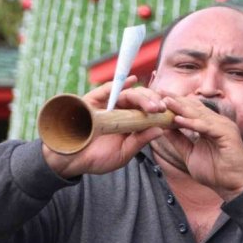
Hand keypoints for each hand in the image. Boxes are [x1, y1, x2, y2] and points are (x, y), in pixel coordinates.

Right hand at [42, 76, 165, 177]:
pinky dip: (119, 84)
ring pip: (128, 94)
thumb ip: (140, 141)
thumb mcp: (123, 153)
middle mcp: (120, 111)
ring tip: (153, 106)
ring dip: (143, 98)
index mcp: (129, 123)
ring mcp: (107, 105)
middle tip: (162, 110)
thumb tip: (160, 129)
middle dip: (154, 103)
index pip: (147, 112)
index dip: (160, 111)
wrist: (70, 161)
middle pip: (141, 101)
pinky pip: (107, 90)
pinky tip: (131, 81)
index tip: (173, 115)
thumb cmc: (96, 158)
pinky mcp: (93, 101)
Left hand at [160, 96, 242, 201]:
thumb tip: (163, 127)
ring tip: (165, 102)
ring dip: (181, 108)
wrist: (232, 187)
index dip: (174, 102)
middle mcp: (218, 122)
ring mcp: (224, 126)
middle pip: (193, 107)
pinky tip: (179, 119)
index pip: (190, 109)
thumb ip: (179, 140)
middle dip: (175, 100)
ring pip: (199, 115)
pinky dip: (192, 123)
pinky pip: (207, 126)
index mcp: (210, 124)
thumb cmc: (214, 172)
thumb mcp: (189, 153)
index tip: (157, 97)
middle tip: (159, 91)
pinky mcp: (228, 134)